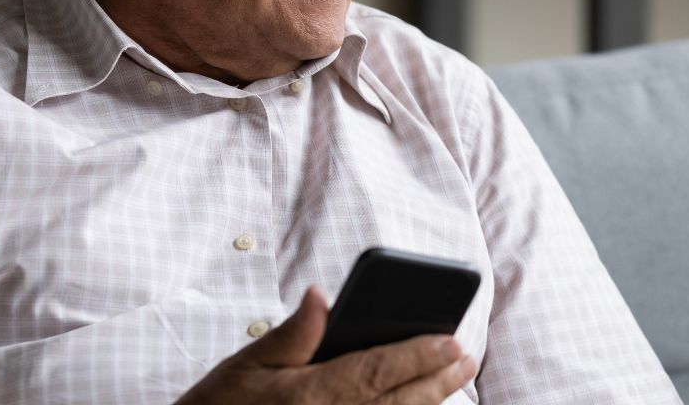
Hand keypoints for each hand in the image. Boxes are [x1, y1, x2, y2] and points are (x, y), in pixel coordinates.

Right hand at [175, 286, 477, 404]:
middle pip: (396, 402)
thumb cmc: (222, 404)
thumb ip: (294, 332)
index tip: (450, 341)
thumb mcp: (249, 361)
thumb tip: (322, 294)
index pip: (376, 371)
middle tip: (465, 357)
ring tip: (453, 379)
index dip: (417, 356)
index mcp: (310, 396)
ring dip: (426, 402)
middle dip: (435, 379)